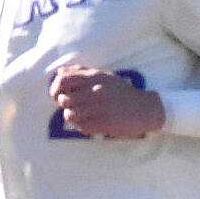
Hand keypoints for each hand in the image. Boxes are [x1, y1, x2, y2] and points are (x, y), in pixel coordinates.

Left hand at [49, 65, 163, 138]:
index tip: (58, 95)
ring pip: (69, 115)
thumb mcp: (104, 77)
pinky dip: (84, 126)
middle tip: (74, 107)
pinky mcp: (103, 123)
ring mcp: (99, 107)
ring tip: (83, 116)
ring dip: (73, 117)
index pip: (62, 80)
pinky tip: (93, 122)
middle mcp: (96, 90)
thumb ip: (81, 73)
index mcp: (94, 77)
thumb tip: (59, 72)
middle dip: (65, 105)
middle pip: (63, 100)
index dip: (54, 89)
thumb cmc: (121, 93)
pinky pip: (81, 127)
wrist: (145, 109)